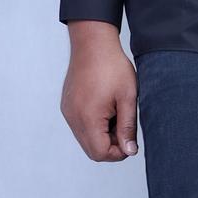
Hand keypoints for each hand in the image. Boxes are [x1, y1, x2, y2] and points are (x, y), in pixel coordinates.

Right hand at [61, 21, 139, 160]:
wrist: (93, 44)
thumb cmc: (112, 67)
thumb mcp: (127, 97)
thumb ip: (128, 127)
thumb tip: (130, 151)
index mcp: (88, 118)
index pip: (100, 153)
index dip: (119, 152)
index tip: (130, 139)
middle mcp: (73, 118)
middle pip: (91, 150)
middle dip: (111, 145)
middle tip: (125, 126)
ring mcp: (68, 112)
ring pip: (86, 139)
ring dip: (103, 135)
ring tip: (116, 113)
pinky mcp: (67, 106)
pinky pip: (80, 126)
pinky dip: (94, 125)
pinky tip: (106, 108)